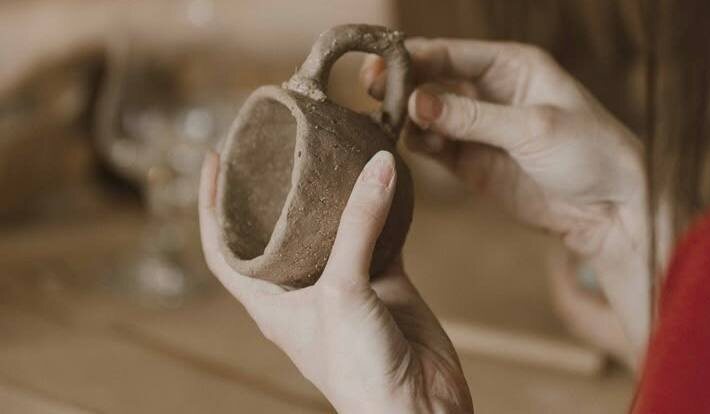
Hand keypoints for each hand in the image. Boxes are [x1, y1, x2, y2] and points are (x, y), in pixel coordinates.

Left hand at [199, 151, 472, 412]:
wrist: (416, 408)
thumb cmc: (358, 370)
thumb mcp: (342, 291)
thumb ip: (359, 225)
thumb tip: (377, 165)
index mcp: (269, 300)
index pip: (222, 247)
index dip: (211, 204)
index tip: (216, 159)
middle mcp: (302, 289)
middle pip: (279, 230)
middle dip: (277, 188)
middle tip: (281, 144)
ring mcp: (344, 284)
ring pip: (335, 227)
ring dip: (336, 192)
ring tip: (332, 149)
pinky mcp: (384, 282)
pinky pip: (380, 234)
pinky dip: (384, 207)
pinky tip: (385, 177)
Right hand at [362, 39, 649, 356]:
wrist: (610, 208)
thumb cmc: (590, 152)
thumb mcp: (533, 128)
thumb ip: (473, 118)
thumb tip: (416, 103)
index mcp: (512, 67)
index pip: (451, 54)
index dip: (414, 56)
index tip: (381, 65)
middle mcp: (491, 93)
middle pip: (433, 81)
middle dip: (402, 83)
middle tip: (370, 88)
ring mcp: (479, 129)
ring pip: (428, 115)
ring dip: (406, 117)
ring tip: (384, 120)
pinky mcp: (472, 163)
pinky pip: (435, 147)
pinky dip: (418, 144)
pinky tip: (405, 142)